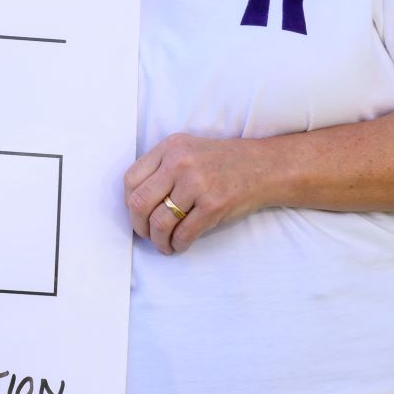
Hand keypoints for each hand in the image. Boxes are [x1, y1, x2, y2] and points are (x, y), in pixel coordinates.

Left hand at [126, 132, 276, 253]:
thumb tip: (135, 202)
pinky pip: (184, 233)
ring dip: (158, 240)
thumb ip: (161, 167)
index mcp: (169, 148)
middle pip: (140, 202)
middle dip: (139, 225)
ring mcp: (197, 184)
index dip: (129, 203)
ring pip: (160, 222)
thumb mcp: (188, 151)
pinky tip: (179, 245)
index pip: (131, 180)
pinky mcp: (214, 205)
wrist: (264, 167)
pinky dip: (177, 244)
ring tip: (163, 244)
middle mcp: (180, 163)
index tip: (136, 214)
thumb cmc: (222, 162)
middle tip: (146, 234)